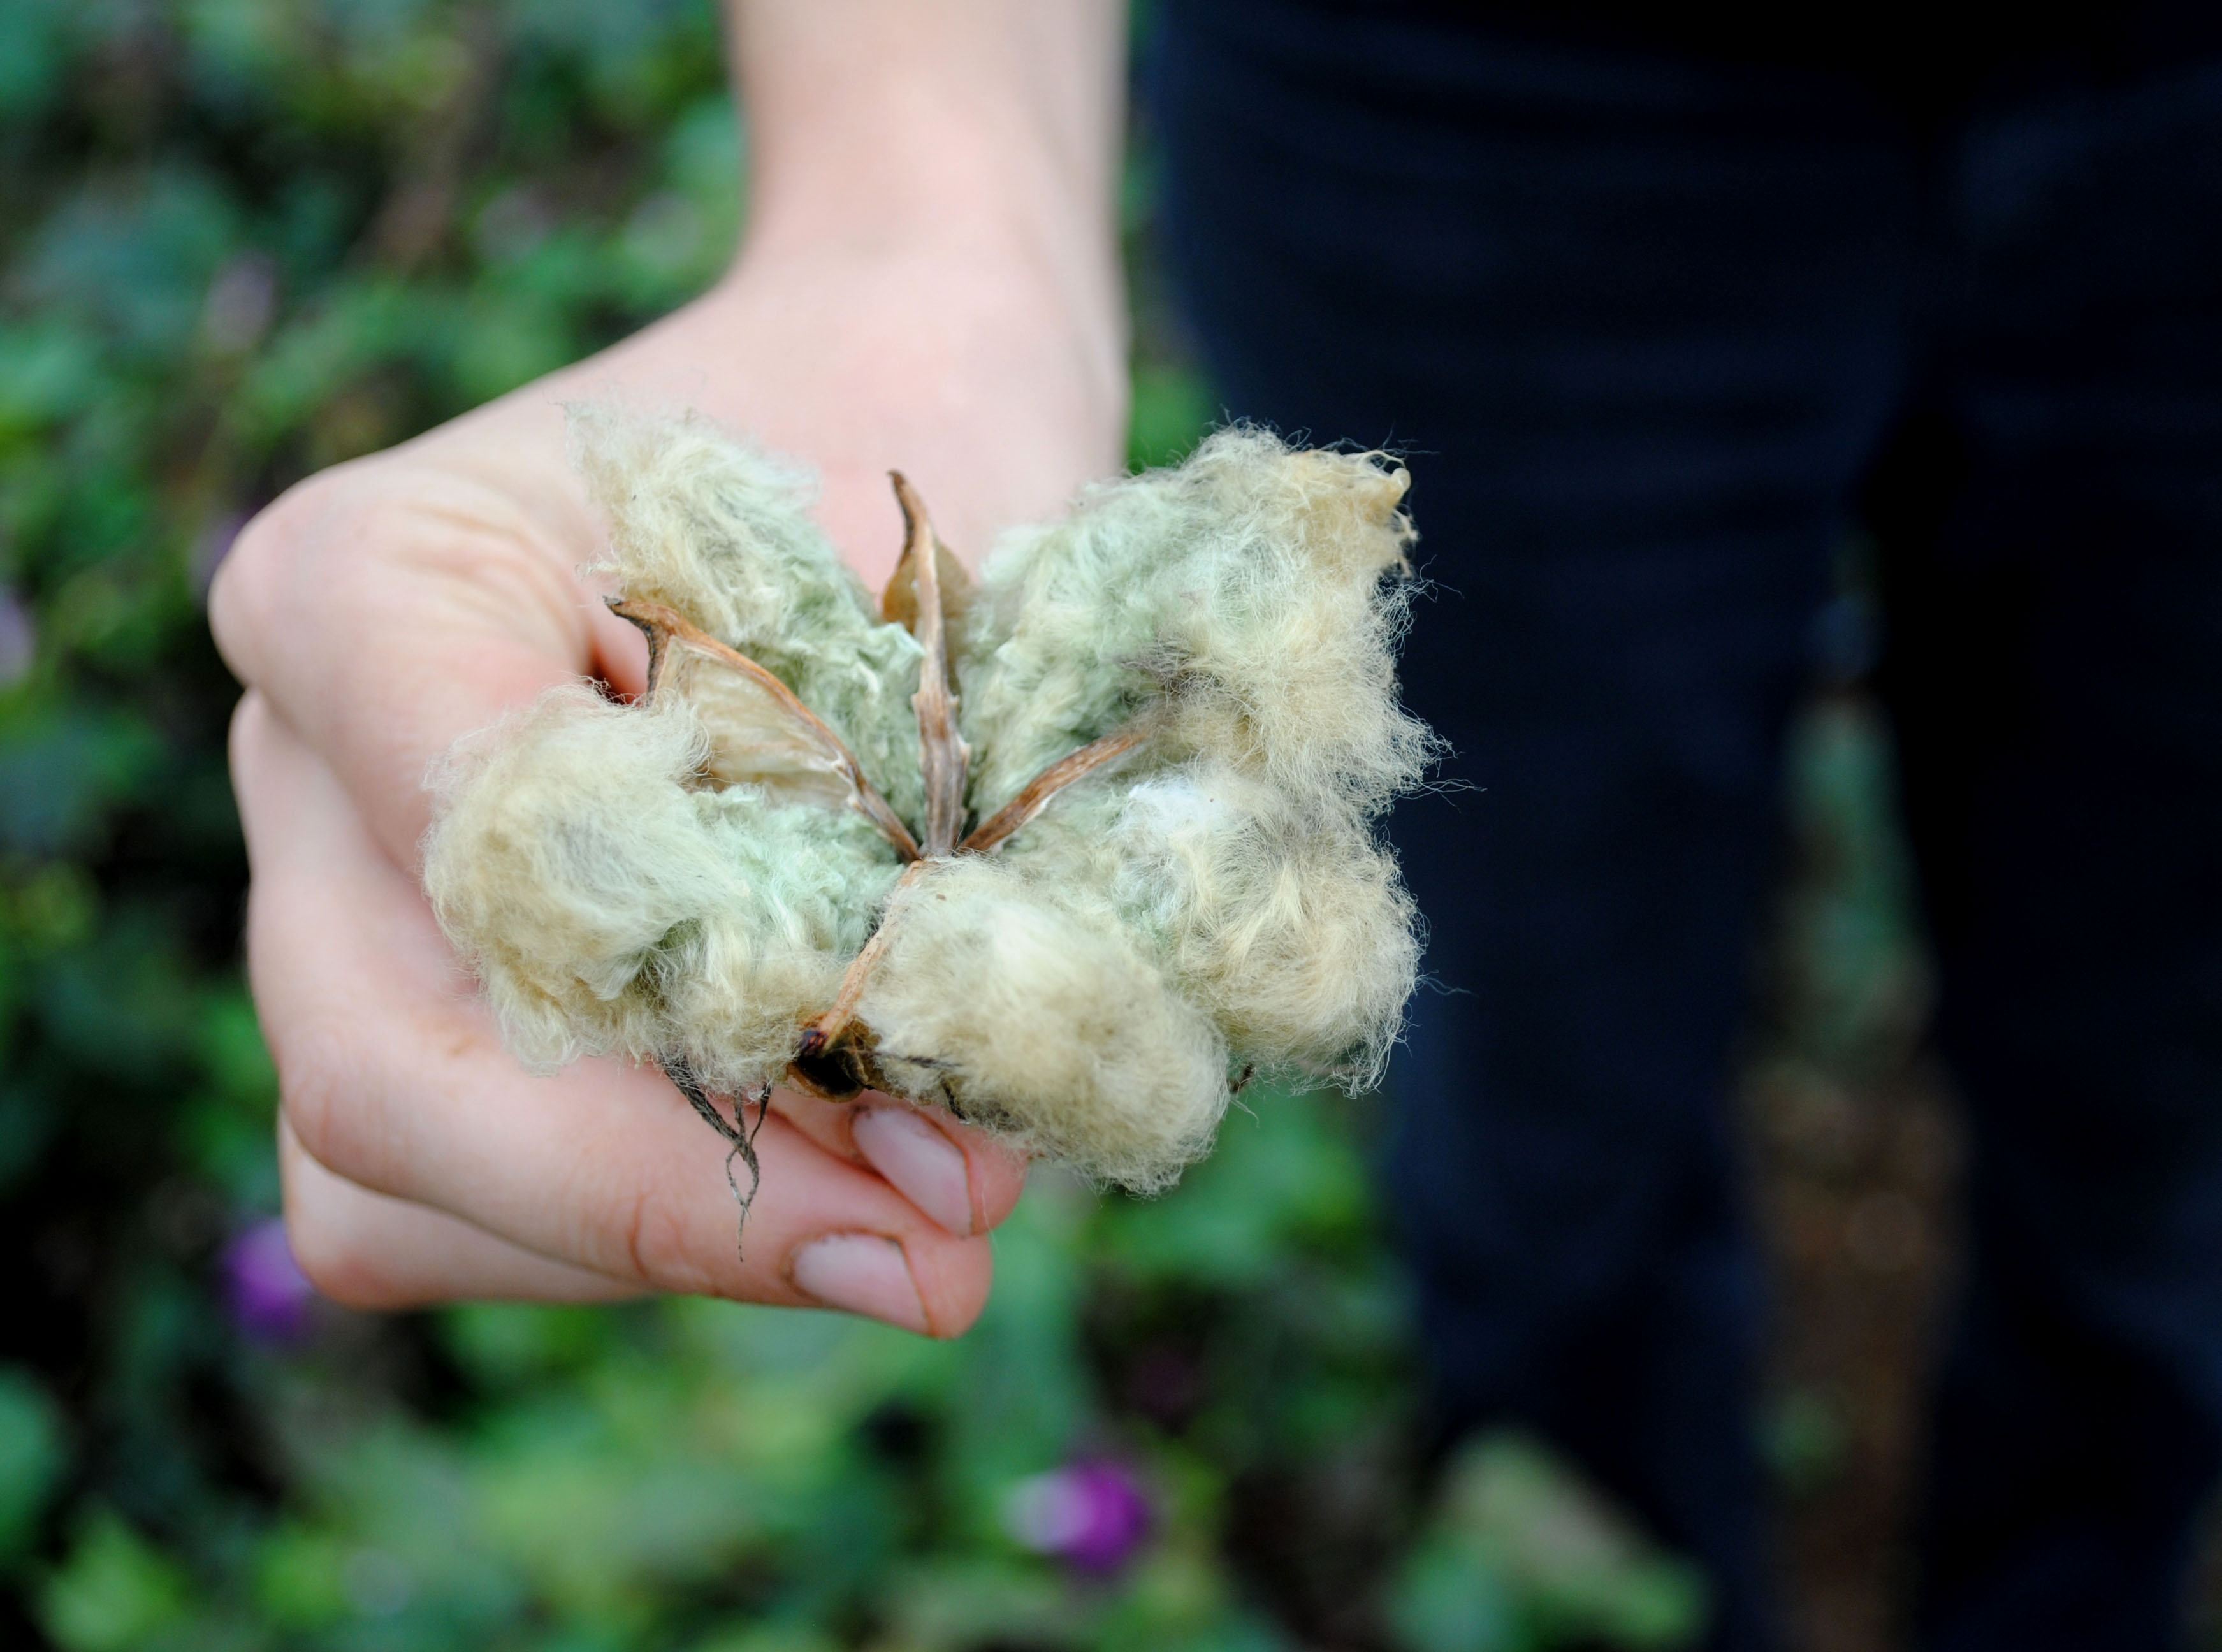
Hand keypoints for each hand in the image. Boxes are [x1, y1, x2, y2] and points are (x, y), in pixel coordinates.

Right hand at [208, 0, 1128, 1333]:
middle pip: (384, 1072)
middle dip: (676, 1201)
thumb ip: (918, 876)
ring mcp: (330, 887)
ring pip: (393, 1180)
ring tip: (918, 1218)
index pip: (486, 866)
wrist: (882, 396)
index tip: (943, 1157)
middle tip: (945, 1251)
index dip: (702, 1051)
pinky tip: (827, 1186)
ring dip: (669, 1237)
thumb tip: (947, 1192)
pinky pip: (457, 1202)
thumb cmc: (918, 453)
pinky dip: (654, 1224)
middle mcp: (304, 751)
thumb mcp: (945, 616)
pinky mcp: (405, 997)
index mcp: (376, 584)